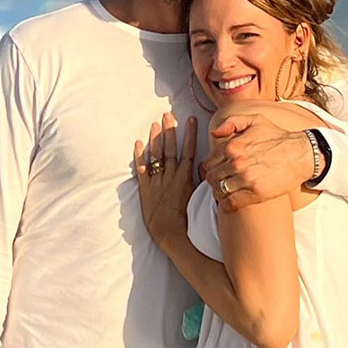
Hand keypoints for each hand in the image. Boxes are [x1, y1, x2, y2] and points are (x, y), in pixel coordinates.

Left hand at [134, 113, 196, 248]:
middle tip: (168, 114)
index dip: (189, 134)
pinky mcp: (145, 189)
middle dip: (170, 130)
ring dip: (156, 138)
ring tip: (155, 123)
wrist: (170, 233)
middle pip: (170, 148)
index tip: (190, 119)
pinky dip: (139, 156)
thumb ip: (203, 182)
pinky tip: (138, 143)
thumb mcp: (200, 199)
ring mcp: (157, 181)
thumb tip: (209, 168)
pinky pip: (141, 169)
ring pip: (156, 155)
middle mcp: (171, 175)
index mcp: (185, 177)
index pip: (189, 150)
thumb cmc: (188, 220)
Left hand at [204, 114, 318, 211]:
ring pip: (219, 191)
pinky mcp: (256, 192)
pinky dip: (227, 205)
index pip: (209, 163)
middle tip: (219, 183)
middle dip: (213, 181)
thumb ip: (232, 122)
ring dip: (219, 193)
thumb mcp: (255, 120)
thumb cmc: (278, 137)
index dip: (210, 169)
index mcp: (233, 146)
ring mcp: (246, 178)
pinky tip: (229, 203)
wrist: (301, 153)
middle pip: (212, 178)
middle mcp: (236, 162)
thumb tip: (214, 133)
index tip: (215, 172)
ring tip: (224, 193)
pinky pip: (231, 202)